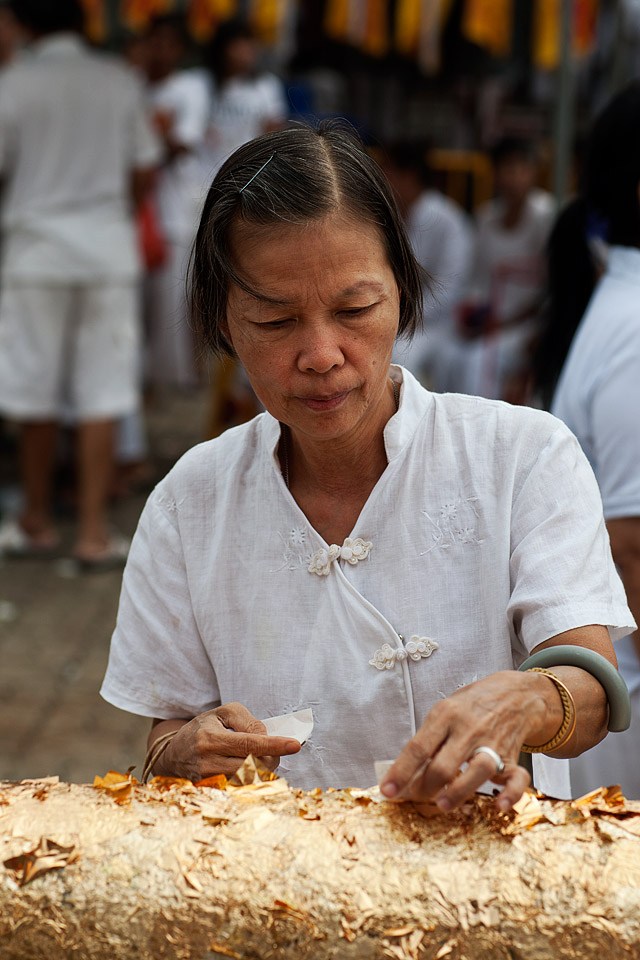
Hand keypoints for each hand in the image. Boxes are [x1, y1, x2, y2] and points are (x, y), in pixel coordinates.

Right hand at [159, 702, 300, 780]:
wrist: (173, 754)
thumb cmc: (202, 729)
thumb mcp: (222, 714)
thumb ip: (248, 721)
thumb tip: (267, 738)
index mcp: (210, 739)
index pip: (249, 744)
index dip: (274, 745)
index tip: (295, 745)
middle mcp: (207, 762)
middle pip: (253, 766)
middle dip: (271, 758)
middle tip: (273, 750)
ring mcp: (208, 782)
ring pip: (250, 781)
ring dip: (263, 770)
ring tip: (260, 758)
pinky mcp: (210, 795)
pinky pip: (240, 791)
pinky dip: (252, 781)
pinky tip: (250, 771)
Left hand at [380, 672, 537, 812]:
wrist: (516, 693)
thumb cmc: (471, 705)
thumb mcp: (445, 709)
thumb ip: (429, 737)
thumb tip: (406, 772)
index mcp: (446, 715)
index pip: (418, 748)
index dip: (401, 772)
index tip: (387, 791)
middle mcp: (468, 729)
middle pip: (444, 764)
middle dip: (425, 787)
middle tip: (415, 797)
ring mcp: (492, 743)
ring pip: (478, 770)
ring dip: (458, 792)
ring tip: (442, 805)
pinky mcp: (513, 756)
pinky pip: (517, 778)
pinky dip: (510, 795)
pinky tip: (499, 806)